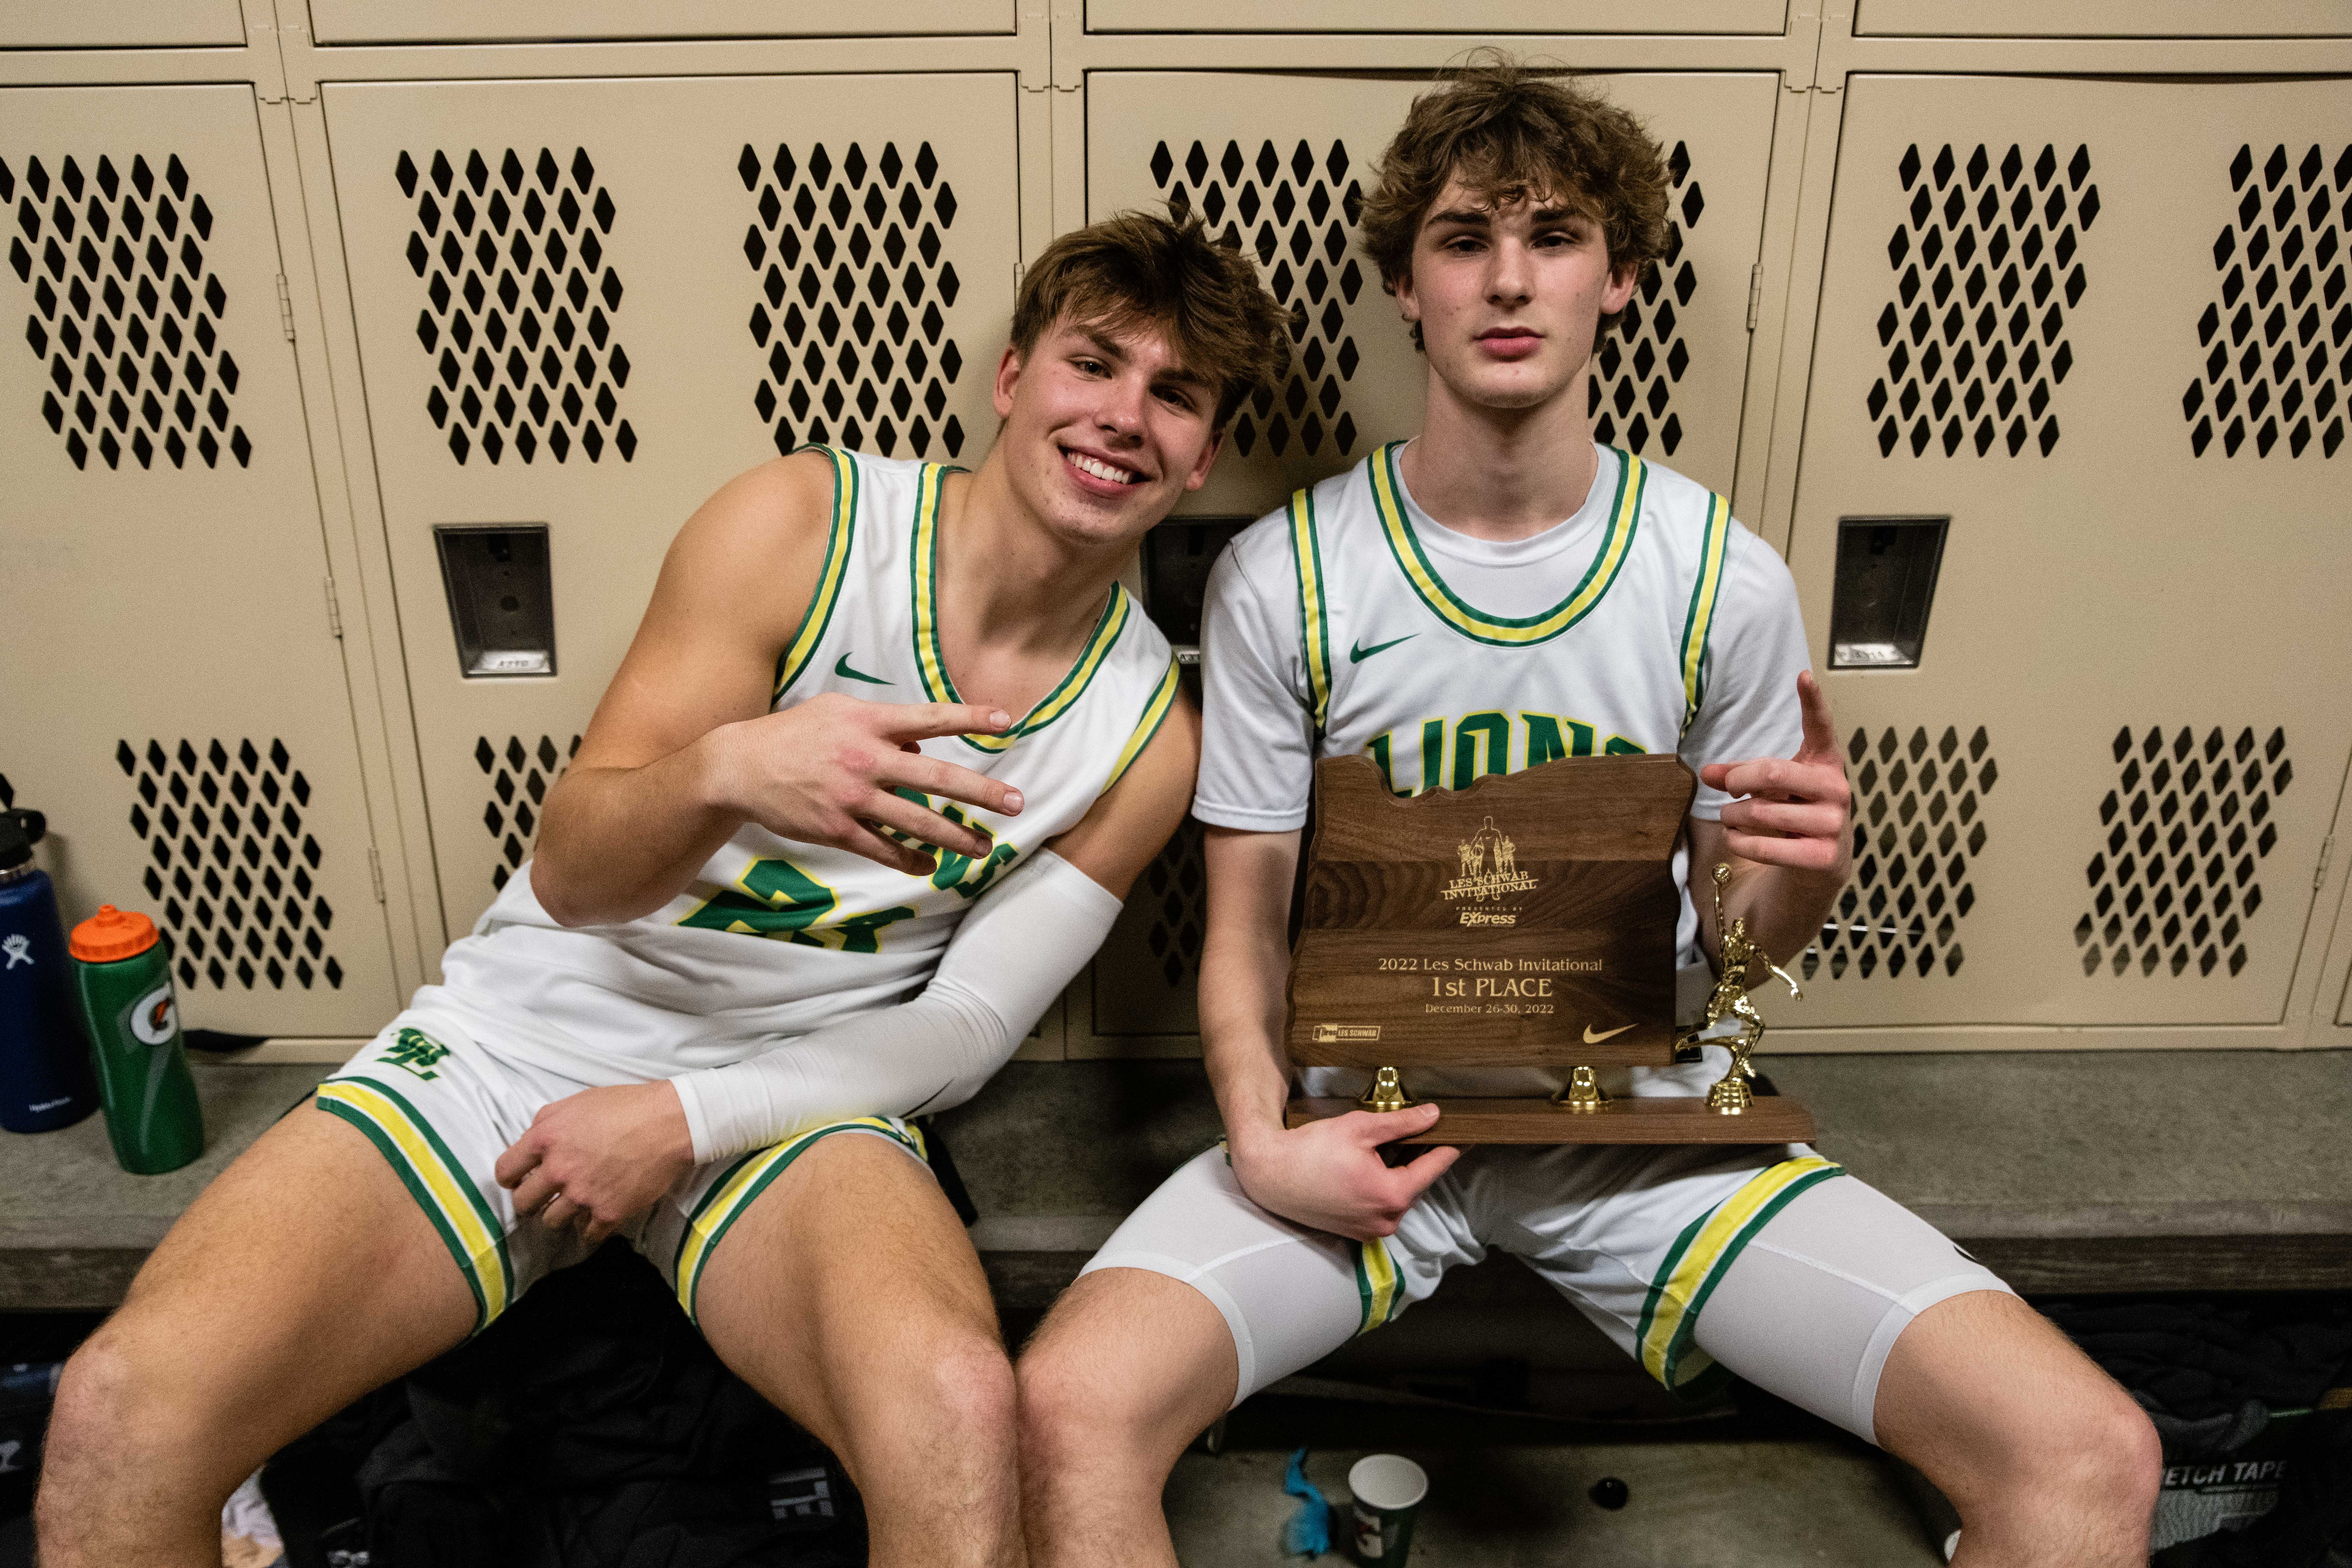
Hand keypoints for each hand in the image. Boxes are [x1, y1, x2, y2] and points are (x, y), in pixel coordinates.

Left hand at [494, 1082, 696, 1244]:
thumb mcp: (576, 1102)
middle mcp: (559, 1169)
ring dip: (560, 1213)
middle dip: (531, 1199)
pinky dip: (589, 1226)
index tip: (519, 1179)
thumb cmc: (626, 1106)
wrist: (671, 1122)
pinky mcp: (609, 1212)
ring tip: (575, 1202)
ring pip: (551, 1221)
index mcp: (546, 1138)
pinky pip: (586, 1234)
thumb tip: (529, 1147)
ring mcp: (583, 1194)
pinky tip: (596, 1213)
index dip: (510, 1177)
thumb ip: (545, 1125)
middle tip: (544, 1195)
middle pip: (523, 1203)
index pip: (505, 1170)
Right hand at [705, 693, 1024, 876]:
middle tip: (1016, 803)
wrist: (740, 767)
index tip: (1006, 722)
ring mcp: (853, 797)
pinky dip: (911, 860)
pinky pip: (884, 849)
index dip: (969, 718)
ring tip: (983, 847)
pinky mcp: (838, 829)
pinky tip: (931, 866)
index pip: (930, 717)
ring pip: (916, 822)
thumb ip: (885, 725)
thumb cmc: (794, 734)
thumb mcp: (838, 711)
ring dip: (955, 837)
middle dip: (980, 792)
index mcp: (869, 722)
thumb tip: (924, 747)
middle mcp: (866, 758)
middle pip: (936, 777)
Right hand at [1228, 1106, 1460, 1241]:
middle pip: (1417, 1183)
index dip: (1450, 1145)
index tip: (1466, 1133)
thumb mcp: (1360, 1128)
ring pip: (1399, 1196)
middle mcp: (1387, 1220)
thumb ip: (1401, 1123)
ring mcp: (1371, 1231)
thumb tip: (1433, 1115)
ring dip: (1399, 1173)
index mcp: (1393, 1195)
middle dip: (1418, 1158)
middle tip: (1419, 1131)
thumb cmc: (1311, 1150)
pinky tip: (1368, 1168)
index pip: (1435, 1166)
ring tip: (1387, 1148)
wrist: (1270, 1175)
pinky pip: (1382, 1207)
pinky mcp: (1357, 1233)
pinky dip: (1382, 1188)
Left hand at [1697, 671, 1851, 876]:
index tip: (1803, 676)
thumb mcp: (1771, 787)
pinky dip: (1737, 841)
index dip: (1812, 702)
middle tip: (1727, 788)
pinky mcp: (1823, 857)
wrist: (1821, 863)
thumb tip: (1706, 772)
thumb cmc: (1793, 811)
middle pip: (1771, 772)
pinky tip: (1736, 838)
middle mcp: (1836, 789)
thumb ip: (1739, 774)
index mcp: (1826, 763)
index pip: (1821, 727)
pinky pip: (1762, 845)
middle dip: (1737, 780)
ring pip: (1760, 811)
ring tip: (1732, 817)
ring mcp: (1833, 825)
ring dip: (1732, 816)